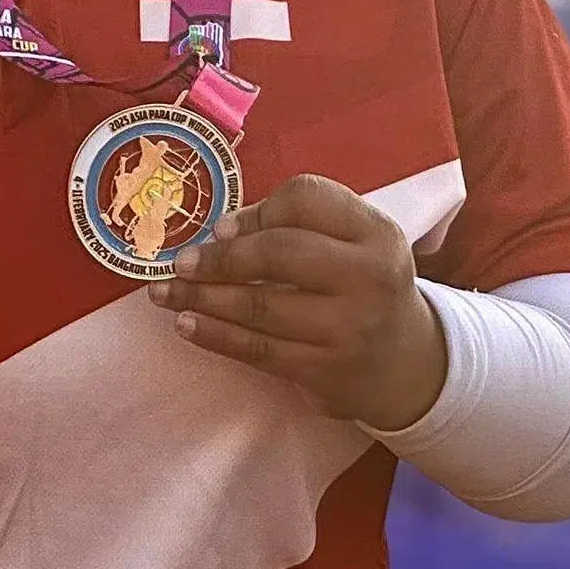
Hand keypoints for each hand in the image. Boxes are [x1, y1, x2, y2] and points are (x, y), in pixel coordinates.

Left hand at [150, 173, 448, 429]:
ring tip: (165, 292)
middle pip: (280, 252)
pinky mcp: (324, 369)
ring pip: (260, 305)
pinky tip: (186, 323)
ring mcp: (347, 326)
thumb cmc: (364, 288)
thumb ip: (302, 224)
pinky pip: (256, 349)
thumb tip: (223, 228)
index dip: (258, 209)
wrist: (404, 362)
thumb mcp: (356, 244)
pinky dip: (214, 334)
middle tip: (181, 262)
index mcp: (377, 232)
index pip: (308, 199)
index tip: (222, 227)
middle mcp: (369, 275)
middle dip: (221, 256)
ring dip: (202, 296)